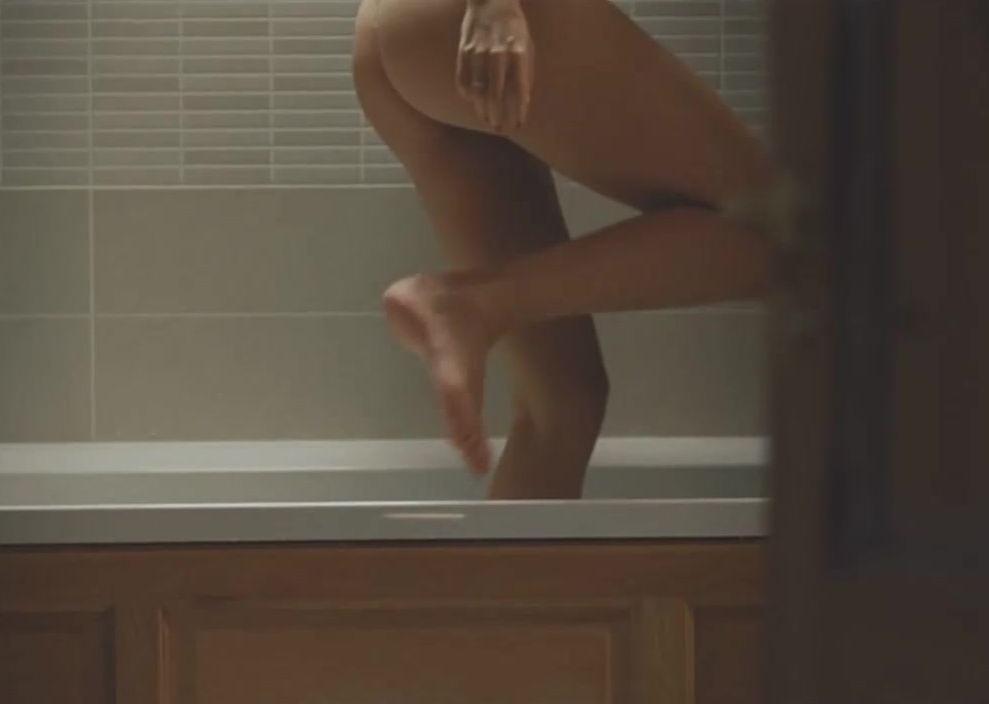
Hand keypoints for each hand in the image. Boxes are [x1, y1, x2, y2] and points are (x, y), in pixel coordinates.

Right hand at [456, 0, 533, 131]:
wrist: (492, 1)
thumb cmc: (514, 27)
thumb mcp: (528, 46)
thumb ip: (526, 73)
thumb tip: (523, 101)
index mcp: (518, 53)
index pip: (519, 90)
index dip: (518, 111)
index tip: (518, 125)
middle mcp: (497, 54)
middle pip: (494, 96)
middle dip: (497, 116)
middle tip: (499, 128)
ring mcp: (478, 53)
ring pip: (477, 92)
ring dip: (481, 110)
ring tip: (487, 118)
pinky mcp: (464, 51)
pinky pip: (463, 81)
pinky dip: (467, 95)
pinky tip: (473, 101)